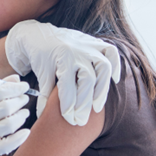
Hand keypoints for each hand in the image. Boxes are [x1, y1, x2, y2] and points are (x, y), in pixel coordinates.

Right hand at [0, 75, 30, 155]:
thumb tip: (16, 79)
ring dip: (21, 117)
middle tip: (25, 98)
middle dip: (19, 101)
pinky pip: (7, 145)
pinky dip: (19, 138)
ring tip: (24, 113)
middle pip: (5, 108)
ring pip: (8, 125)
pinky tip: (26, 132)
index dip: (14, 88)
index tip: (24, 86)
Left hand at [5, 20, 120, 125]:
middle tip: (81, 120)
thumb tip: (43, 116)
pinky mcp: (94, 42)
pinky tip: (114, 80)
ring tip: (96, 107)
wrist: (39, 35)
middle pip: (88, 80)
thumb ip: (45, 94)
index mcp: (61, 58)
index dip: (68, 105)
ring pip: (103, 67)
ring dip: (102, 89)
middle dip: (84, 103)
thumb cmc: (40, 57)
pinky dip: (116, 65)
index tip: (69, 119)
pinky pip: (111, 52)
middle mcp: (77, 51)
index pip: (67, 87)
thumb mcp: (41, 74)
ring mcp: (88, 46)